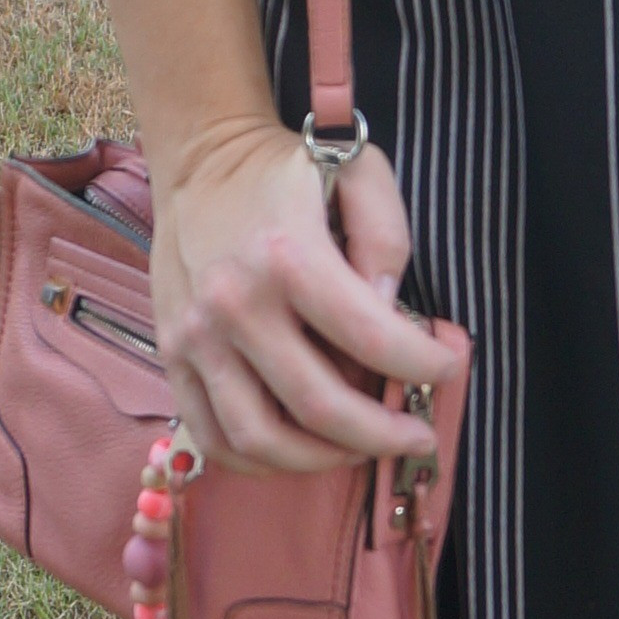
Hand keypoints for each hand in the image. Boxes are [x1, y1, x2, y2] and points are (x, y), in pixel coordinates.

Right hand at [149, 117, 462, 477]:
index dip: (422, 366)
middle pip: (319, 406)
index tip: (447, 369)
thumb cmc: (287, 168)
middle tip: (416, 435)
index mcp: (289, 257)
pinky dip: (258, 461)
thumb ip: (387, 240)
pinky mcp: (171, 355)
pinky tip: (299, 452)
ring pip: (260, 438)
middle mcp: (236, 305)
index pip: (370, 338)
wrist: (200, 156)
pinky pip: (212, 435)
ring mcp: (196, 337)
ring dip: (322, 460)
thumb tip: (390, 320)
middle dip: (382, 434)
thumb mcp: (359, 172)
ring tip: (359, 450)